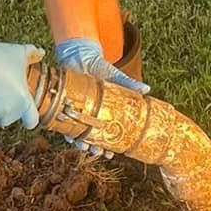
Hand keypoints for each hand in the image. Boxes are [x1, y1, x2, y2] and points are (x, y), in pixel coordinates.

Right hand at [0, 22, 40, 129]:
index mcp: (24, 100)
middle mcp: (10, 110)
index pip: (31, 121)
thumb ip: (33, 54)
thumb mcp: (20, 53)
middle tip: (0, 94)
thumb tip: (41, 52)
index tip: (25, 117)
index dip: (28, 120)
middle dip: (5, 110)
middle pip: (8, 119)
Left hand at [54, 37, 147, 157]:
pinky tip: (70, 136)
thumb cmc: (98, 67)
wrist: (80, 55)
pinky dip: (65, 130)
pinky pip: (62, 123)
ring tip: (85, 147)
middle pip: (90, 138)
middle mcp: (87, 115)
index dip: (107, 147)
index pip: (104, 135)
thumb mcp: (114, 76)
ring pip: (76, 134)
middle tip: (98, 152)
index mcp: (102, 112)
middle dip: (94, 148)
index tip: (110, 155)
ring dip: (80, 143)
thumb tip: (147, 88)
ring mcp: (75, 112)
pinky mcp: (62, 106)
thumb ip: (128, 83)